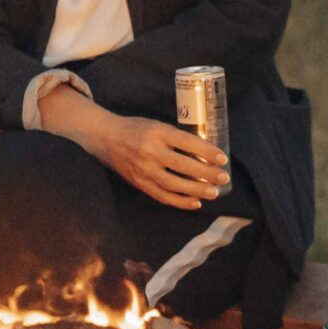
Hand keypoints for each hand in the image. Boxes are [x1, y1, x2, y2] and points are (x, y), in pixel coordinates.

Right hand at [98, 115, 230, 210]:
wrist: (104, 138)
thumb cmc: (136, 129)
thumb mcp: (157, 125)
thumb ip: (176, 138)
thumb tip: (205, 152)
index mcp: (157, 132)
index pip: (187, 142)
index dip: (206, 151)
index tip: (223, 158)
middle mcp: (150, 151)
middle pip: (183, 166)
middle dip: (206, 174)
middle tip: (223, 178)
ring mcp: (143, 170)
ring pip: (174, 184)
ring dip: (196, 190)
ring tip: (214, 192)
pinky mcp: (139, 183)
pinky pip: (162, 196)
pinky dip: (180, 201)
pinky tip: (195, 203)